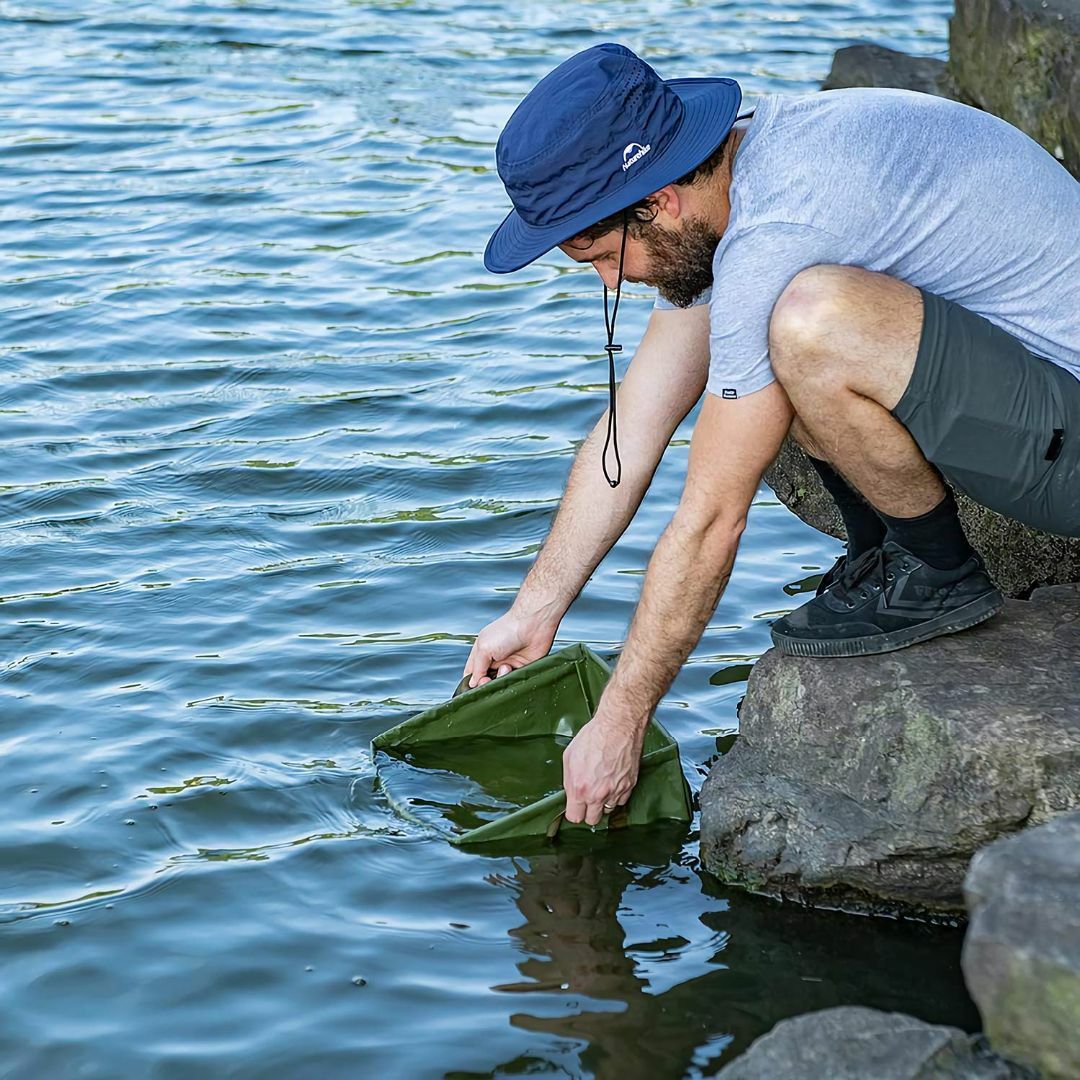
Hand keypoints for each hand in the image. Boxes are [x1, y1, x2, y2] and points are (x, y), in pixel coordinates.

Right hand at [462, 607, 558, 688]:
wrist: (533, 624)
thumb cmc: (508, 630)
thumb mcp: (484, 647)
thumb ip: (477, 668)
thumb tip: (472, 683)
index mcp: (482, 653)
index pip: (472, 674)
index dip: (472, 682)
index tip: (475, 686)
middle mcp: (495, 660)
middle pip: (486, 682)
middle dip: (486, 683)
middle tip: (488, 679)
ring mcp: (509, 665)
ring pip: (500, 684)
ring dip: (501, 680)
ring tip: (505, 668)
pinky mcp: (522, 669)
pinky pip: (515, 682)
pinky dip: (513, 680)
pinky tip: (513, 669)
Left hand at [561, 712, 644, 826]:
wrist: (618, 726)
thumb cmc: (594, 736)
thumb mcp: (569, 756)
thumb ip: (569, 780)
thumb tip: (571, 791)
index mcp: (580, 788)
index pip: (575, 817)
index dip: (574, 812)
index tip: (576, 806)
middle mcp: (599, 794)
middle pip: (593, 819)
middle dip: (589, 811)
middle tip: (588, 799)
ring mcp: (616, 791)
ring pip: (608, 810)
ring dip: (604, 802)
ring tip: (602, 786)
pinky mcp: (630, 785)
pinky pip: (622, 800)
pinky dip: (617, 794)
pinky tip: (613, 781)